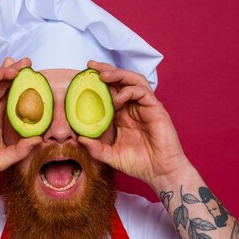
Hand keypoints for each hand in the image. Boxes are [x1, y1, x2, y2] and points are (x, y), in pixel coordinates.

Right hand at [0, 57, 41, 187]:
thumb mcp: (5, 157)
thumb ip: (22, 149)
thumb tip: (39, 139)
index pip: (10, 96)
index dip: (20, 86)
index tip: (35, 77)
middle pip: (1, 85)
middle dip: (14, 72)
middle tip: (28, 63)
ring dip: (3, 72)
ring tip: (17, 66)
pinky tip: (1, 73)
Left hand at [78, 61, 190, 189]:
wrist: (160, 172)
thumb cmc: (139, 164)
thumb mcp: (111, 156)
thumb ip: (95, 148)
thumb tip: (79, 138)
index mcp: (124, 116)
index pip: (111, 92)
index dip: (99, 83)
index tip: (83, 76)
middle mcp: (134, 108)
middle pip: (121, 81)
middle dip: (107, 70)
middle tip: (90, 66)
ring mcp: (146, 107)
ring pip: (133, 81)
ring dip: (118, 75)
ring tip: (103, 75)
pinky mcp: (156, 109)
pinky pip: (143, 92)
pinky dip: (130, 91)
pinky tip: (118, 97)